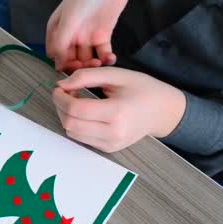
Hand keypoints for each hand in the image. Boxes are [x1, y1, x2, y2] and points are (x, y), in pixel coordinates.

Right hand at [46, 0, 130, 71]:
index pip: (55, 54)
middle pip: (71, 59)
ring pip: (87, 58)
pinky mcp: (102, 36)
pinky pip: (102, 53)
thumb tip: (57, 63)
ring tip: (99, 63)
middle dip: (78, 66)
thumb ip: (60, 42)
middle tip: (87, 67)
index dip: (62, 63)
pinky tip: (110, 59)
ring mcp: (86, 36)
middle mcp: (70, 36)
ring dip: (92, 64)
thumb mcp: (68, 20)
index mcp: (57, 31)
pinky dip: (106, 58)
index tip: (71, 67)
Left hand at [52, 67, 186, 152]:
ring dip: (66, 116)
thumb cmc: (143, 89)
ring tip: (76, 101)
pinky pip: (81, 138)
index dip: (60, 97)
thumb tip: (62, 84)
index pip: (76, 109)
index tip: (59, 87)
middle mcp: (113, 133)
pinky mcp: (108, 149)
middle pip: (70, 123)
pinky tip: (84, 113)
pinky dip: (76, 124)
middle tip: (65, 93)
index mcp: (117, 112)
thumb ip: (87, 76)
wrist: (163, 112)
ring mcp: (110, 144)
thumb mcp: (117, 74)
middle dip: (60, 107)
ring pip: (71, 133)